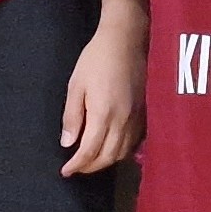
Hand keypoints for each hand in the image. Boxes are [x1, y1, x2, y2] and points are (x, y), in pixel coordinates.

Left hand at [60, 7, 144, 176]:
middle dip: (90, 167)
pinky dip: (120, 152)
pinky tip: (111, 147)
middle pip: (108, 157)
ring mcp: (137, 118)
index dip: (76, 165)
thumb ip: (72, 116)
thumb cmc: (96, 58)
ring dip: (106, 162)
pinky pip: (134, 143)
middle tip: (76, 168)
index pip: (89, 151)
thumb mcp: (76, 85)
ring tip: (91, 160)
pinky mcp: (145, 113)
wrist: (127, 40)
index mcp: (103, 114)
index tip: (65, 171)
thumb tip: (68, 143)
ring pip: (123, 153)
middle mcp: (123, 121)